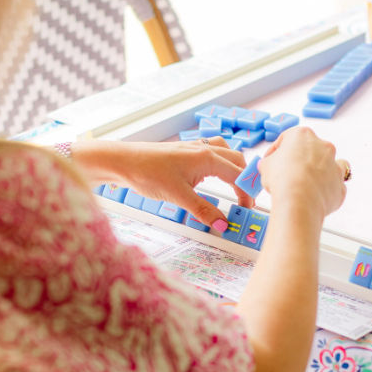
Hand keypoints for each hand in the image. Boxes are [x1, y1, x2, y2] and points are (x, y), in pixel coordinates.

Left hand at [73, 137, 253, 229]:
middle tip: (245, 203)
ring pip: (227, 154)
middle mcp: (205, 149)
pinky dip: (221, 162)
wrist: (124, 161)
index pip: (238, 175)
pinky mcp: (186, 150)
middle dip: (245, 181)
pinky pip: (213, 151)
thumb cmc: (148, 173)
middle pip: (238, 161)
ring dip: (235, 169)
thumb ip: (203, 210)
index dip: (247, 193)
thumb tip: (223, 224)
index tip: (247, 210)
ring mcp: (195, 147)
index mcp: (207, 158)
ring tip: (236, 187)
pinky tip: (214, 173)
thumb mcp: (178, 196)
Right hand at [258, 126, 347, 219]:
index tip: (272, 159)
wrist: (299, 201)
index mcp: (303, 135)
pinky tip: (316, 196)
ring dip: (322, 170)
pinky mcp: (339, 185)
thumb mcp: (265, 166)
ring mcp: (334, 165)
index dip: (277, 150)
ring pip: (331, 164)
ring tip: (310, 181)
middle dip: (300, 159)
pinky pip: (334, 185)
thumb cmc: (284, 180)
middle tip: (288, 172)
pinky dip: (327, 190)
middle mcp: (322, 147)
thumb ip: (269, 162)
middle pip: (311, 149)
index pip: (288, 138)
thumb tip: (269, 165)